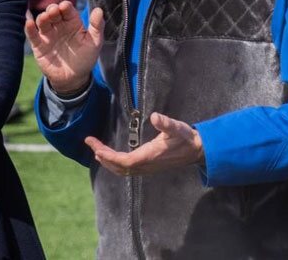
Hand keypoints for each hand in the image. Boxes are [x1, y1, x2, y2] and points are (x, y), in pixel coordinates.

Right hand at [24, 2, 103, 95]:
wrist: (73, 79)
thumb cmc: (85, 58)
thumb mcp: (94, 43)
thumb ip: (97, 26)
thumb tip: (99, 10)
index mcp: (72, 22)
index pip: (67, 10)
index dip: (65, 6)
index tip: (64, 7)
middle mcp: (59, 25)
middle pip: (53, 12)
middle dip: (52, 9)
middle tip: (54, 11)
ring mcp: (48, 34)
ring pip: (42, 21)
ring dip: (42, 17)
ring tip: (45, 18)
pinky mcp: (38, 45)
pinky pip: (32, 34)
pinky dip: (29, 28)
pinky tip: (29, 23)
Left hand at [84, 112, 202, 175]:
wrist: (197, 151)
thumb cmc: (186, 138)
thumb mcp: (177, 128)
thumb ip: (166, 123)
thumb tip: (156, 116)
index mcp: (149, 156)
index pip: (124, 161)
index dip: (109, 156)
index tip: (96, 148)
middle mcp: (146, 165)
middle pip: (119, 167)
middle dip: (103, 156)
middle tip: (90, 144)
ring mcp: (147, 168)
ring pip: (123, 170)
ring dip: (108, 162)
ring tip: (97, 151)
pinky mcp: (148, 167)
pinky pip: (128, 170)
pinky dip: (116, 164)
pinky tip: (111, 157)